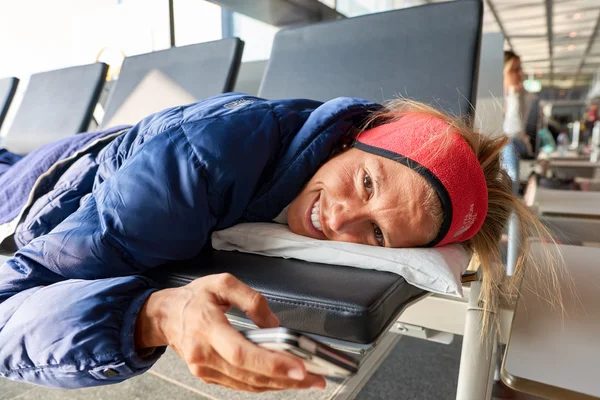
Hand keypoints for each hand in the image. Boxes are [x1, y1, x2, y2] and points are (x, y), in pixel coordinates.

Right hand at [135, 273, 325, 392]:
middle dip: (286, 379)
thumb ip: (252, 299)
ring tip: (307, 381)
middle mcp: (204, 354)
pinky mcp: (208, 376)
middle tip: (316, 379)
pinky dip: (264, 384)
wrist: (164, 316)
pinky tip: (282, 379)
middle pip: (250, 374)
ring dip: (279, 385)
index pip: (242, 353)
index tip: (300, 368)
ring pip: (248, 384)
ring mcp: (204, 369)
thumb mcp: (222, 283)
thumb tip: (274, 324)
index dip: (272, 364)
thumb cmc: (193, 298)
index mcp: (207, 327)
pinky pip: (241, 384)